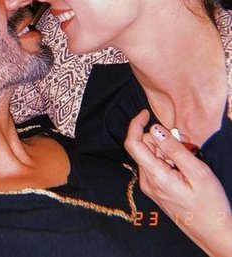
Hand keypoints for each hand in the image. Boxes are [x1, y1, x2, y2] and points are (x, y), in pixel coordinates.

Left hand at [124, 110, 231, 255]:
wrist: (213, 232)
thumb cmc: (210, 204)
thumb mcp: (197, 172)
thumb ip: (175, 149)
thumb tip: (155, 129)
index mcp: (155, 176)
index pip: (132, 143)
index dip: (136, 124)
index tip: (146, 113)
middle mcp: (147, 181)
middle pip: (143, 147)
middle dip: (161, 139)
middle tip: (187, 143)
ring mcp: (150, 186)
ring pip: (151, 156)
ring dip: (167, 150)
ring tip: (190, 158)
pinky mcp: (156, 189)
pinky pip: (156, 166)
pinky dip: (168, 160)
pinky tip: (185, 167)